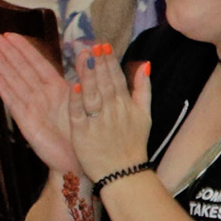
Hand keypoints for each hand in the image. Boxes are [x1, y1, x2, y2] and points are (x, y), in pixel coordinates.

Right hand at [0, 34, 84, 175]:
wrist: (77, 162)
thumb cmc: (82, 132)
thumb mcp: (86, 100)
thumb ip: (83, 77)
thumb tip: (86, 53)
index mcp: (56, 89)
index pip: (37, 63)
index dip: (23, 48)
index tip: (10, 34)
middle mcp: (42, 96)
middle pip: (21, 69)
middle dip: (7, 52)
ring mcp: (32, 108)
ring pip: (15, 82)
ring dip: (2, 65)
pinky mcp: (27, 122)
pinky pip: (14, 103)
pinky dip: (3, 90)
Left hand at [62, 51, 155, 184]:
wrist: (124, 174)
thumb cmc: (134, 144)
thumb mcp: (145, 115)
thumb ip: (144, 89)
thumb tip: (145, 64)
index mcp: (126, 105)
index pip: (117, 78)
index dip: (110, 62)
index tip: (104, 46)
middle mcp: (112, 112)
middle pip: (105, 84)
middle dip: (99, 64)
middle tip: (93, 45)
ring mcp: (97, 123)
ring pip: (92, 95)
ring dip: (89, 77)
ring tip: (85, 58)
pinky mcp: (83, 135)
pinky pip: (79, 115)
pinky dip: (77, 102)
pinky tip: (74, 87)